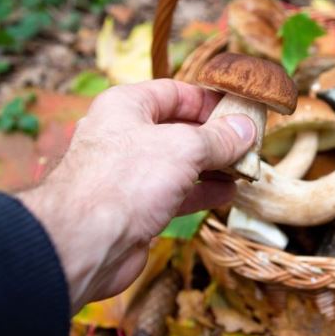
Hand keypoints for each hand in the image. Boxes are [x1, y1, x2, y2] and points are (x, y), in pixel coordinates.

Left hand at [18, 79, 254, 311]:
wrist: (85, 242)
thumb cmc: (124, 180)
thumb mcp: (184, 148)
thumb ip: (219, 138)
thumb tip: (246, 128)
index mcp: (126, 106)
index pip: (174, 92)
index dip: (208, 100)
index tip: (239, 110)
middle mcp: (125, 135)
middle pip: (180, 129)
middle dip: (216, 137)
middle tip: (249, 144)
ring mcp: (130, 173)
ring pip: (181, 163)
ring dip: (214, 166)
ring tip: (246, 170)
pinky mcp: (137, 206)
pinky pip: (177, 192)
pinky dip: (203, 191)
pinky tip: (228, 193)